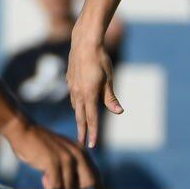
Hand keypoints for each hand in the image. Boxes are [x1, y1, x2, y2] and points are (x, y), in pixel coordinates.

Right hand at [6, 117, 103, 188]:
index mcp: (81, 152)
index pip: (95, 174)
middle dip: (72, 188)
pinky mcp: (53, 163)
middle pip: (86, 184)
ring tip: (46, 173)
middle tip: (58, 180)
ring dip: (56, 186)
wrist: (24, 131)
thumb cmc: (40, 145)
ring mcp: (66, 159)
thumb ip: (72, 165)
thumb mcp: (62, 153)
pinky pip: (55, 187)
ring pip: (67, 188)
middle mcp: (78, 154)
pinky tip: (42, 175)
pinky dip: (48, 186)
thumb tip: (79, 186)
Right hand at [67, 32, 119, 148]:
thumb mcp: (109, 79)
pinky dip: (76, 104)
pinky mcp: (70, 80)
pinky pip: (73, 96)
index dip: (93, 133)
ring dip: (79, 117)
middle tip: (82, 143)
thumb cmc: (100, 60)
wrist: (84, 43)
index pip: (91, 119)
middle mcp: (78, 93)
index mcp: (88, 94)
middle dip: (82, 131)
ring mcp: (72, 86)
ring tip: (82, 126)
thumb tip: (119, 112)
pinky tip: (78, 104)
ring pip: (76, 106)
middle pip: (80, 117)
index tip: (92, 146)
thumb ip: (111, 98)